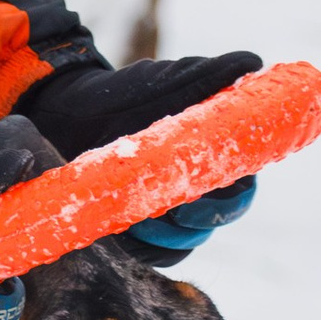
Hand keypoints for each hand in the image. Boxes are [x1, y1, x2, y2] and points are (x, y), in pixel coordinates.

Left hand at [19, 50, 262, 261]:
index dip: (232, 199)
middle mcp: (194, 188)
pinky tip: (122, 233)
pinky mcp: (138, 233)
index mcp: (211, 157)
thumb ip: (208, 76)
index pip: (240, 188)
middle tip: (169, 211)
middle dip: (196, 223)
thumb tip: (252, 62)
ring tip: (135, 217)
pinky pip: (154, 256)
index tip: (202, 193)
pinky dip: (143, 251)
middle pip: (214, 222)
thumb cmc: (122, 95)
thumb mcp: (163, 83)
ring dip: (165, 238)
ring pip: (184, 244)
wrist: (68, 113)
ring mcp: (166, 213)